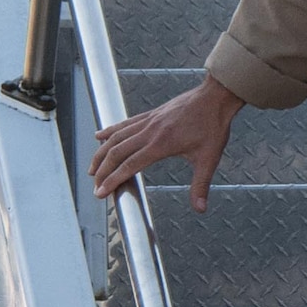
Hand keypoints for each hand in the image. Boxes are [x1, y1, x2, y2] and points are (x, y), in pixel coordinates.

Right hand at [89, 74, 243, 212]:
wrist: (215, 97)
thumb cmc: (213, 126)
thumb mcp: (209, 159)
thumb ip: (201, 185)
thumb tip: (200, 209)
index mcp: (161, 144)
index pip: (129, 165)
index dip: (112, 180)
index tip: (100, 193)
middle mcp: (149, 132)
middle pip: (116, 152)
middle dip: (102, 171)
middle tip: (95, 186)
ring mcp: (148, 121)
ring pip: (116, 137)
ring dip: (101, 153)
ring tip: (92, 169)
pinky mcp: (150, 114)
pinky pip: (124, 123)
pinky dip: (109, 131)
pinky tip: (99, 136)